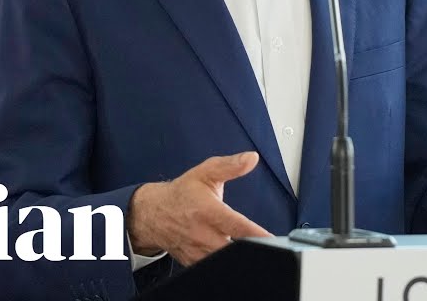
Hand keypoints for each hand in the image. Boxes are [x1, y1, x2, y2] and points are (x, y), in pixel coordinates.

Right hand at [127, 152, 272, 265]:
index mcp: (208, 211)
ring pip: (223, 262)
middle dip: (252, 248)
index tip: (273, 238)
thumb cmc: (182, 193)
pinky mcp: (194, 263)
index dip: (257, 234)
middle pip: (232, 250)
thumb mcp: (205, 173)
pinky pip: (213, 268)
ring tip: (255, 251)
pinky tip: (237, 257)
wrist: (154, 213)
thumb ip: (230, 166)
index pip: (237, 226)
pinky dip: (226, 264)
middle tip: (269, 246)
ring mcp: (197, 251)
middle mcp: (202, 234)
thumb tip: (251, 158)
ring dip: (240, 257)